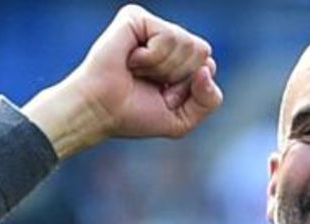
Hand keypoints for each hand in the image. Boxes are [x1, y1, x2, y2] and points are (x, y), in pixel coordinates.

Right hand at [23, 4, 221, 158]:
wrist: (101, 111)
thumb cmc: (134, 115)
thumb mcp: (183, 120)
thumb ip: (209, 100)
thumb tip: (207, 67)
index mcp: (179, 59)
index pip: (208, 65)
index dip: (189, 88)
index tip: (162, 95)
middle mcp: (166, 38)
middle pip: (202, 51)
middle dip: (179, 76)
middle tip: (150, 82)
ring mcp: (151, 26)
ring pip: (187, 43)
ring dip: (162, 68)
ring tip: (137, 71)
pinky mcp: (135, 17)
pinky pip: (167, 35)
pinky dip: (152, 57)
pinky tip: (132, 60)